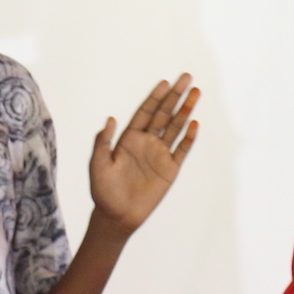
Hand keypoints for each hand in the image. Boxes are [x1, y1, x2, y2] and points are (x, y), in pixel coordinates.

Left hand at [89, 75, 198, 234]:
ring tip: (196, 93)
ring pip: (175, 128)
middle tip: (186, 78)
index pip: (145, 112)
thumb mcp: (98, 164)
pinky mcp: (169, 170)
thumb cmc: (104, 191)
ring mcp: (159, 155)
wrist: (117, 216)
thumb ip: (103, 142)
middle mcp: (146, 143)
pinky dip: (189, 138)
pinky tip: (195, 125)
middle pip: (164, 114)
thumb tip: (110, 119)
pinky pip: (181, 150)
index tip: (165, 82)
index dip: (155, 97)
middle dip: (175, 96)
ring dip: (185, 111)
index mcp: (129, 139)